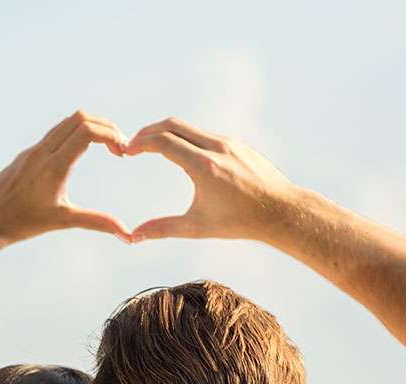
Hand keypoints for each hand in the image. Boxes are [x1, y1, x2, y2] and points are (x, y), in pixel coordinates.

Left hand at [0, 110, 131, 248]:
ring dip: (90, 127)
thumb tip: (126, 234)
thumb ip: (97, 222)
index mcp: (54, 165)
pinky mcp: (28, 153)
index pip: (86, 131)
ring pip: (66, 122)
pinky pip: (55, 133)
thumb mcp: (63, 221)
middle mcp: (43, 151)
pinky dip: (75, 134)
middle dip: (105, 127)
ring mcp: (33, 149)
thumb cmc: (22, 222)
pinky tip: (82, 152)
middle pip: (80, 118)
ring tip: (106, 146)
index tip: (121, 152)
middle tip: (119, 146)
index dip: (110, 134)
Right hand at [124, 118, 296, 241]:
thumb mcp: (197, 227)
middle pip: (173, 125)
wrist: (279, 211)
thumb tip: (133, 236)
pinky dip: (187, 140)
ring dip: (168, 134)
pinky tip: (181, 155)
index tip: (126, 151)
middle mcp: (216, 148)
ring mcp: (228, 143)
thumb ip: (163, 228)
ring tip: (153, 148)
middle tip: (133, 144)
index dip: (140, 143)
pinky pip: (206, 136)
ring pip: (190, 129)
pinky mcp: (237, 145)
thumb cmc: (238, 223)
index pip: (163, 142)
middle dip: (149, 132)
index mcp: (204, 166)